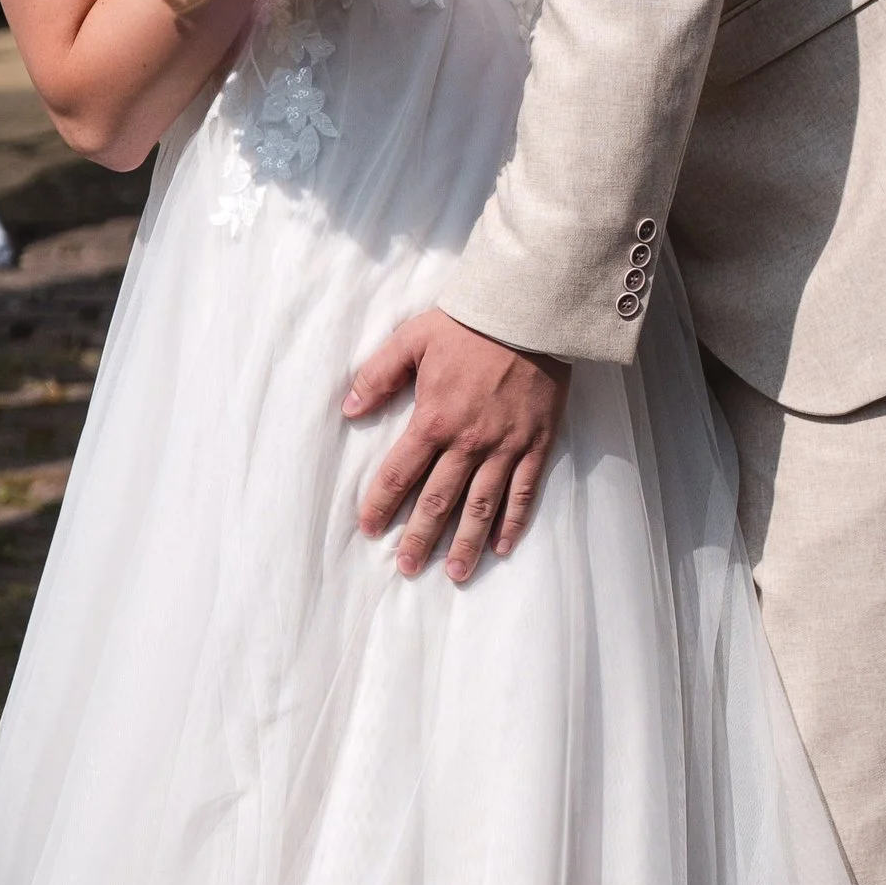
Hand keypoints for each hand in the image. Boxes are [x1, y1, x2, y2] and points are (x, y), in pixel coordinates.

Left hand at [346, 307, 568, 582]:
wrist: (529, 312)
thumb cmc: (467, 323)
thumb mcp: (411, 339)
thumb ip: (378, 376)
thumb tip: (349, 409)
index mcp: (434, 419)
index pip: (400, 472)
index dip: (382, 503)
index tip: (371, 530)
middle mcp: (469, 442)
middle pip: (439, 500)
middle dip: (421, 537)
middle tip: (408, 567)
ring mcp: (505, 446)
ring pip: (482, 506)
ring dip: (466, 542)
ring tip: (453, 572)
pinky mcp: (536, 443)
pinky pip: (524, 491)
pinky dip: (513, 522)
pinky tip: (502, 546)